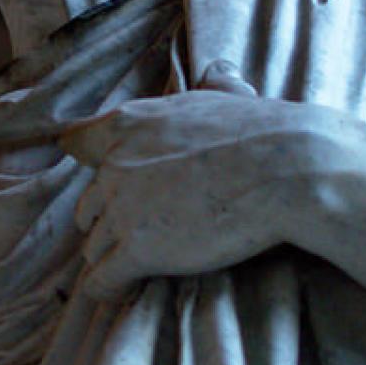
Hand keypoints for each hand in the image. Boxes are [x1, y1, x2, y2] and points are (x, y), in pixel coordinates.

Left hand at [59, 64, 365, 361]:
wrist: (287, 169)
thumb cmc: (265, 131)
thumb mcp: (227, 96)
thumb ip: (211, 86)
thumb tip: (217, 69)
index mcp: (130, 123)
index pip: (78, 142)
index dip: (86, 163)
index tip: (93, 178)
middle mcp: (114, 164)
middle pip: (87, 204)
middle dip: (103, 220)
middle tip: (127, 235)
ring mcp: (121, 209)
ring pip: (94, 245)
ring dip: (109, 258)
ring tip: (126, 272)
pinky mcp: (136, 251)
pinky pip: (102, 280)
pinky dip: (107, 290)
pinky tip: (119, 296)